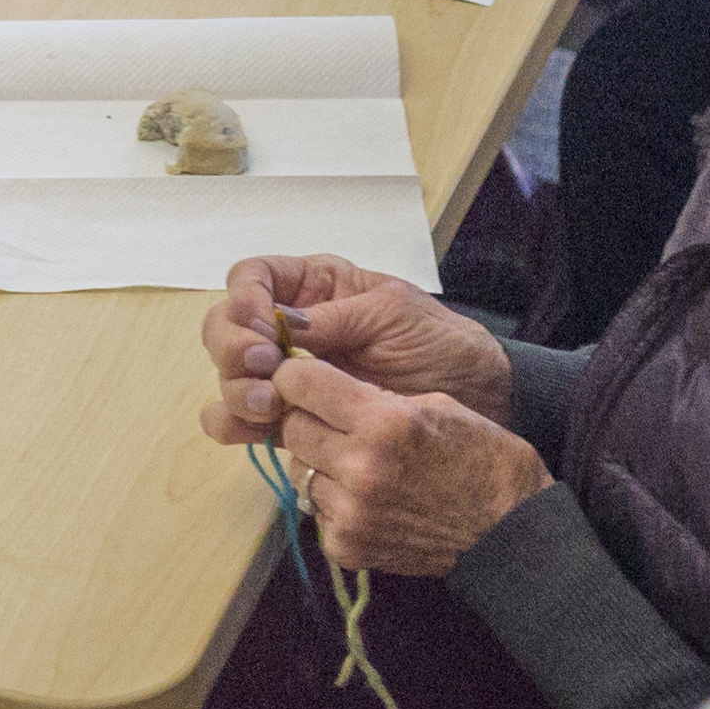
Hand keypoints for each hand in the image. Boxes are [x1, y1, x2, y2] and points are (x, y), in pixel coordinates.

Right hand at [201, 257, 515, 443]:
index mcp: (316, 288)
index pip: (252, 278)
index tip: (263, 327)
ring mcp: (290, 377)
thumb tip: (280, 325)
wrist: (482, 403)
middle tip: (262, 369)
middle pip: (227, 327)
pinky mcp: (296, 420)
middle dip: (233, 346)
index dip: (244, 298)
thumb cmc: (446, 346)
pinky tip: (255, 430)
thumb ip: (336, 317)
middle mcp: (291, 330)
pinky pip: (244, 423)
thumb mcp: (395, 315)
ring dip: (234, 388)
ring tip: (268, 405)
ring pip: (228, 376)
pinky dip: (235, 425)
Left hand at [270, 352, 551, 574]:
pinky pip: (316, 510)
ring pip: (299, 470)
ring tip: (356, 462)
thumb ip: (372, 395)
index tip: (303, 379)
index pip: (299, 384)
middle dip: (306, 418)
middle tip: (332, 421)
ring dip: (320, 462)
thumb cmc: (480, 455)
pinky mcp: (347, 547)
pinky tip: (367, 497)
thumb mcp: (434, 404)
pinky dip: (332, 501)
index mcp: (383, 423)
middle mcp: (359, 468)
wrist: (509, 531)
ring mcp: (351, 513)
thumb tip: (320, 387)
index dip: (297, 377)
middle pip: (291, 428)